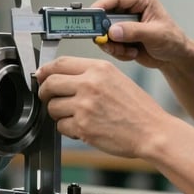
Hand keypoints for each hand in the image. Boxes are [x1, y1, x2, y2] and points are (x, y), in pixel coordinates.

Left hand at [36, 57, 166, 157]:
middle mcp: (90, 83)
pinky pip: (61, 126)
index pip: (59, 63)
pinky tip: (83, 128)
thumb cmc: (138, 108)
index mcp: (99, 68)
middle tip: (50, 98)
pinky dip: (68, 129)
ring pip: (53, 107)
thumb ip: (90, 75)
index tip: (41, 76)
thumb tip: (61, 76)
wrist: (152, 130)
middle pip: (50, 83)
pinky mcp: (83, 126)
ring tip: (75, 116)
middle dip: (45, 93)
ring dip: (58, 114)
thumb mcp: (116, 79)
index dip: (45, 71)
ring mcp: (85, 105)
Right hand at [94, 0, 193, 70]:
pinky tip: (133, 53)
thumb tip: (112, 30)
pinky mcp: (121, 36)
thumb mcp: (155, 35)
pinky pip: (109, 43)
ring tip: (129, 51)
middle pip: (105, 15)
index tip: (91, 17)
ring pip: (105, 32)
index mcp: (140, 0)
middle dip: (106, 32)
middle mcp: (130, 9)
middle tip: (108, 42)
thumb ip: (133, 31)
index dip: (101, 6)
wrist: (175, 58)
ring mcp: (124, 23)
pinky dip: (118, 51)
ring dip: (113, 45)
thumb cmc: (172, 40)